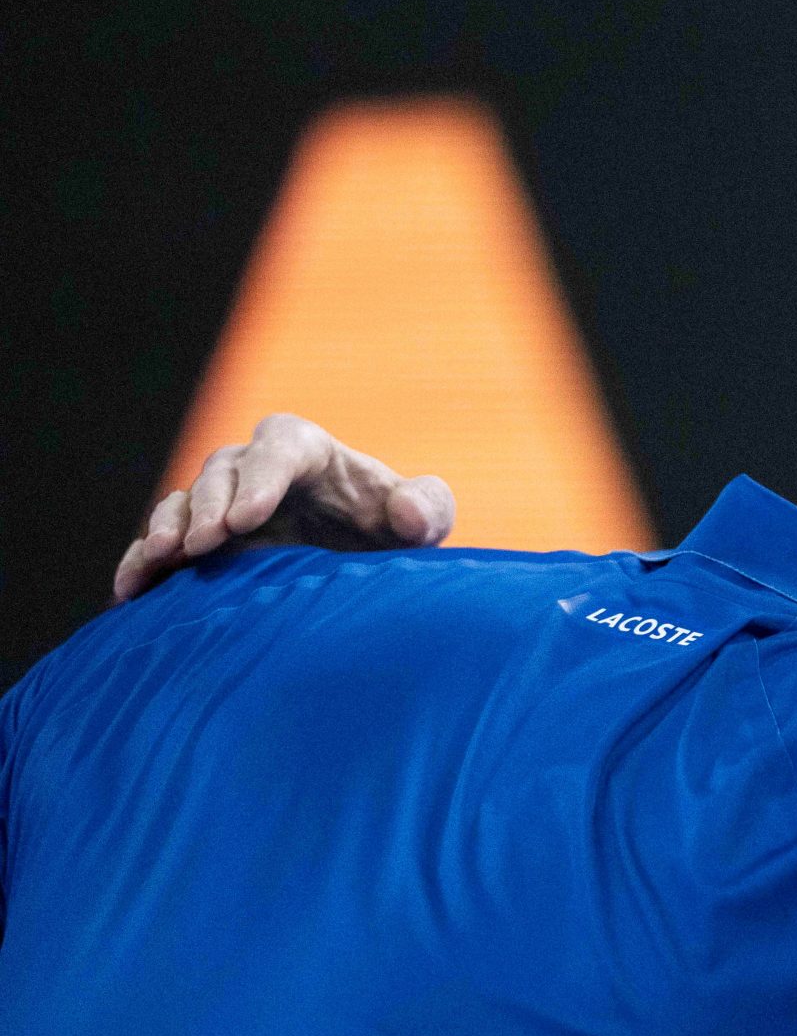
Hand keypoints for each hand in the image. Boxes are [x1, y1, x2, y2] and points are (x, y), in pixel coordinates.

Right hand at [114, 415, 455, 602]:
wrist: (364, 566)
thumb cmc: (394, 535)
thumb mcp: (423, 523)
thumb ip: (427, 509)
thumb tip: (406, 511)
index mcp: (310, 453)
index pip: (280, 446)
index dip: (261, 476)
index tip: (250, 517)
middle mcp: (258, 471)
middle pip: (222, 470)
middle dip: (211, 503)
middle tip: (206, 543)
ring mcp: (223, 504)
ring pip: (184, 502)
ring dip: (169, 527)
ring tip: (164, 557)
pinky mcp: (201, 542)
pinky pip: (161, 542)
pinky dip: (142, 562)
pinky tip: (129, 590)